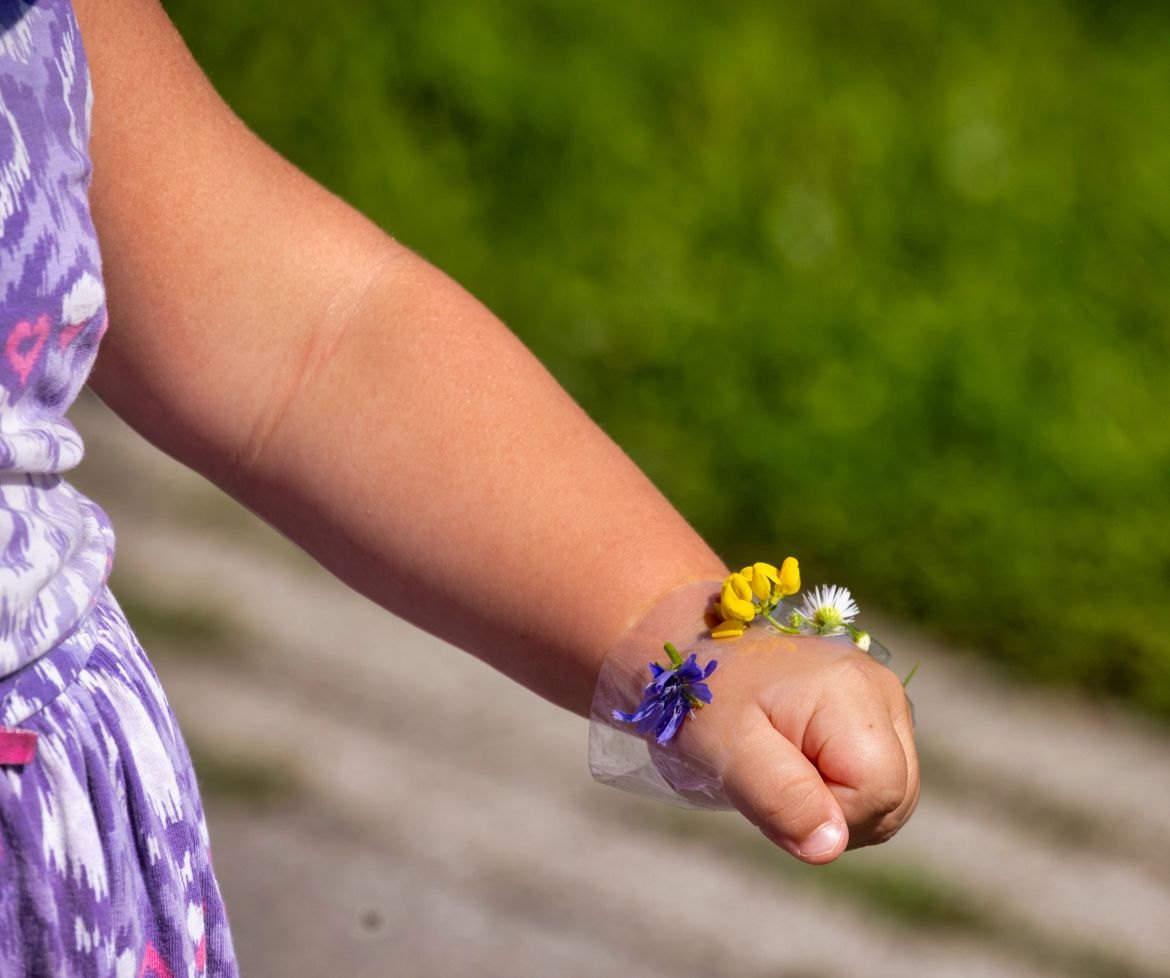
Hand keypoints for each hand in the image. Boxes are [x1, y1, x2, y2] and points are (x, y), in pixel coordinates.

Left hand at [594, 580, 918, 863]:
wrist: (689, 650)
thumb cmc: (703, 697)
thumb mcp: (728, 750)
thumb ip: (780, 797)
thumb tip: (830, 847)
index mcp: (853, 692)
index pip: (881, 793)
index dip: (828, 813)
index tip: (771, 783)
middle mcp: (882, 690)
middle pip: (896, 797)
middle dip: (834, 813)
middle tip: (770, 778)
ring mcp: (881, 699)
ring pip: (890, 793)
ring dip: (834, 803)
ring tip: (779, 768)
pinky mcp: (871, 711)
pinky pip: (875, 778)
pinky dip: (836, 788)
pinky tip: (793, 762)